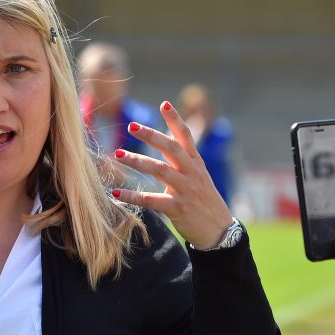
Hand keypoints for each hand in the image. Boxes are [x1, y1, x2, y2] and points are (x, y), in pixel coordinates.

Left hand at [111, 101, 232, 248]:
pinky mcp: (178, 208)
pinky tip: (116, 193)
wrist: (219, 231)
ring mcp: (186, 190)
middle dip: (151, 135)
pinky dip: (132, 196)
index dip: (175, 119)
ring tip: (117, 154)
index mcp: (196, 163)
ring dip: (137, 161)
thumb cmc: (204, 201)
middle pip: (171, 148)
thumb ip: (182, 160)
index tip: (164, 103)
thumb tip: (165, 140)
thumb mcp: (198, 176)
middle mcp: (192, 173)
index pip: (186, 136)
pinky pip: (151, 200)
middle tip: (132, 126)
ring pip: (160, 170)